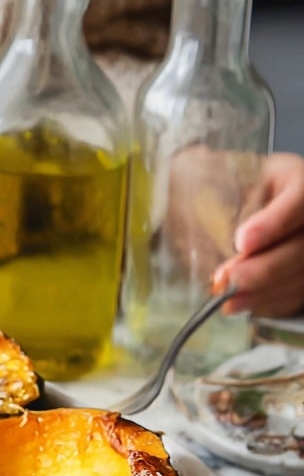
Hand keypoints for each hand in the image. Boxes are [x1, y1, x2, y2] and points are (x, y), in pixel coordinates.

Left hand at [212, 153, 303, 318]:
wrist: (221, 209)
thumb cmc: (218, 188)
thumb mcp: (210, 171)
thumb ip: (204, 178)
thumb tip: (183, 175)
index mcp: (293, 178)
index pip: (300, 200)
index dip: (274, 223)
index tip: (241, 241)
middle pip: (303, 245)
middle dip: (265, 268)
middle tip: (227, 278)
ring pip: (301, 275)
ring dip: (264, 292)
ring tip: (227, 300)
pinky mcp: (302, 276)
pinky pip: (294, 296)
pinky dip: (267, 303)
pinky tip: (240, 304)